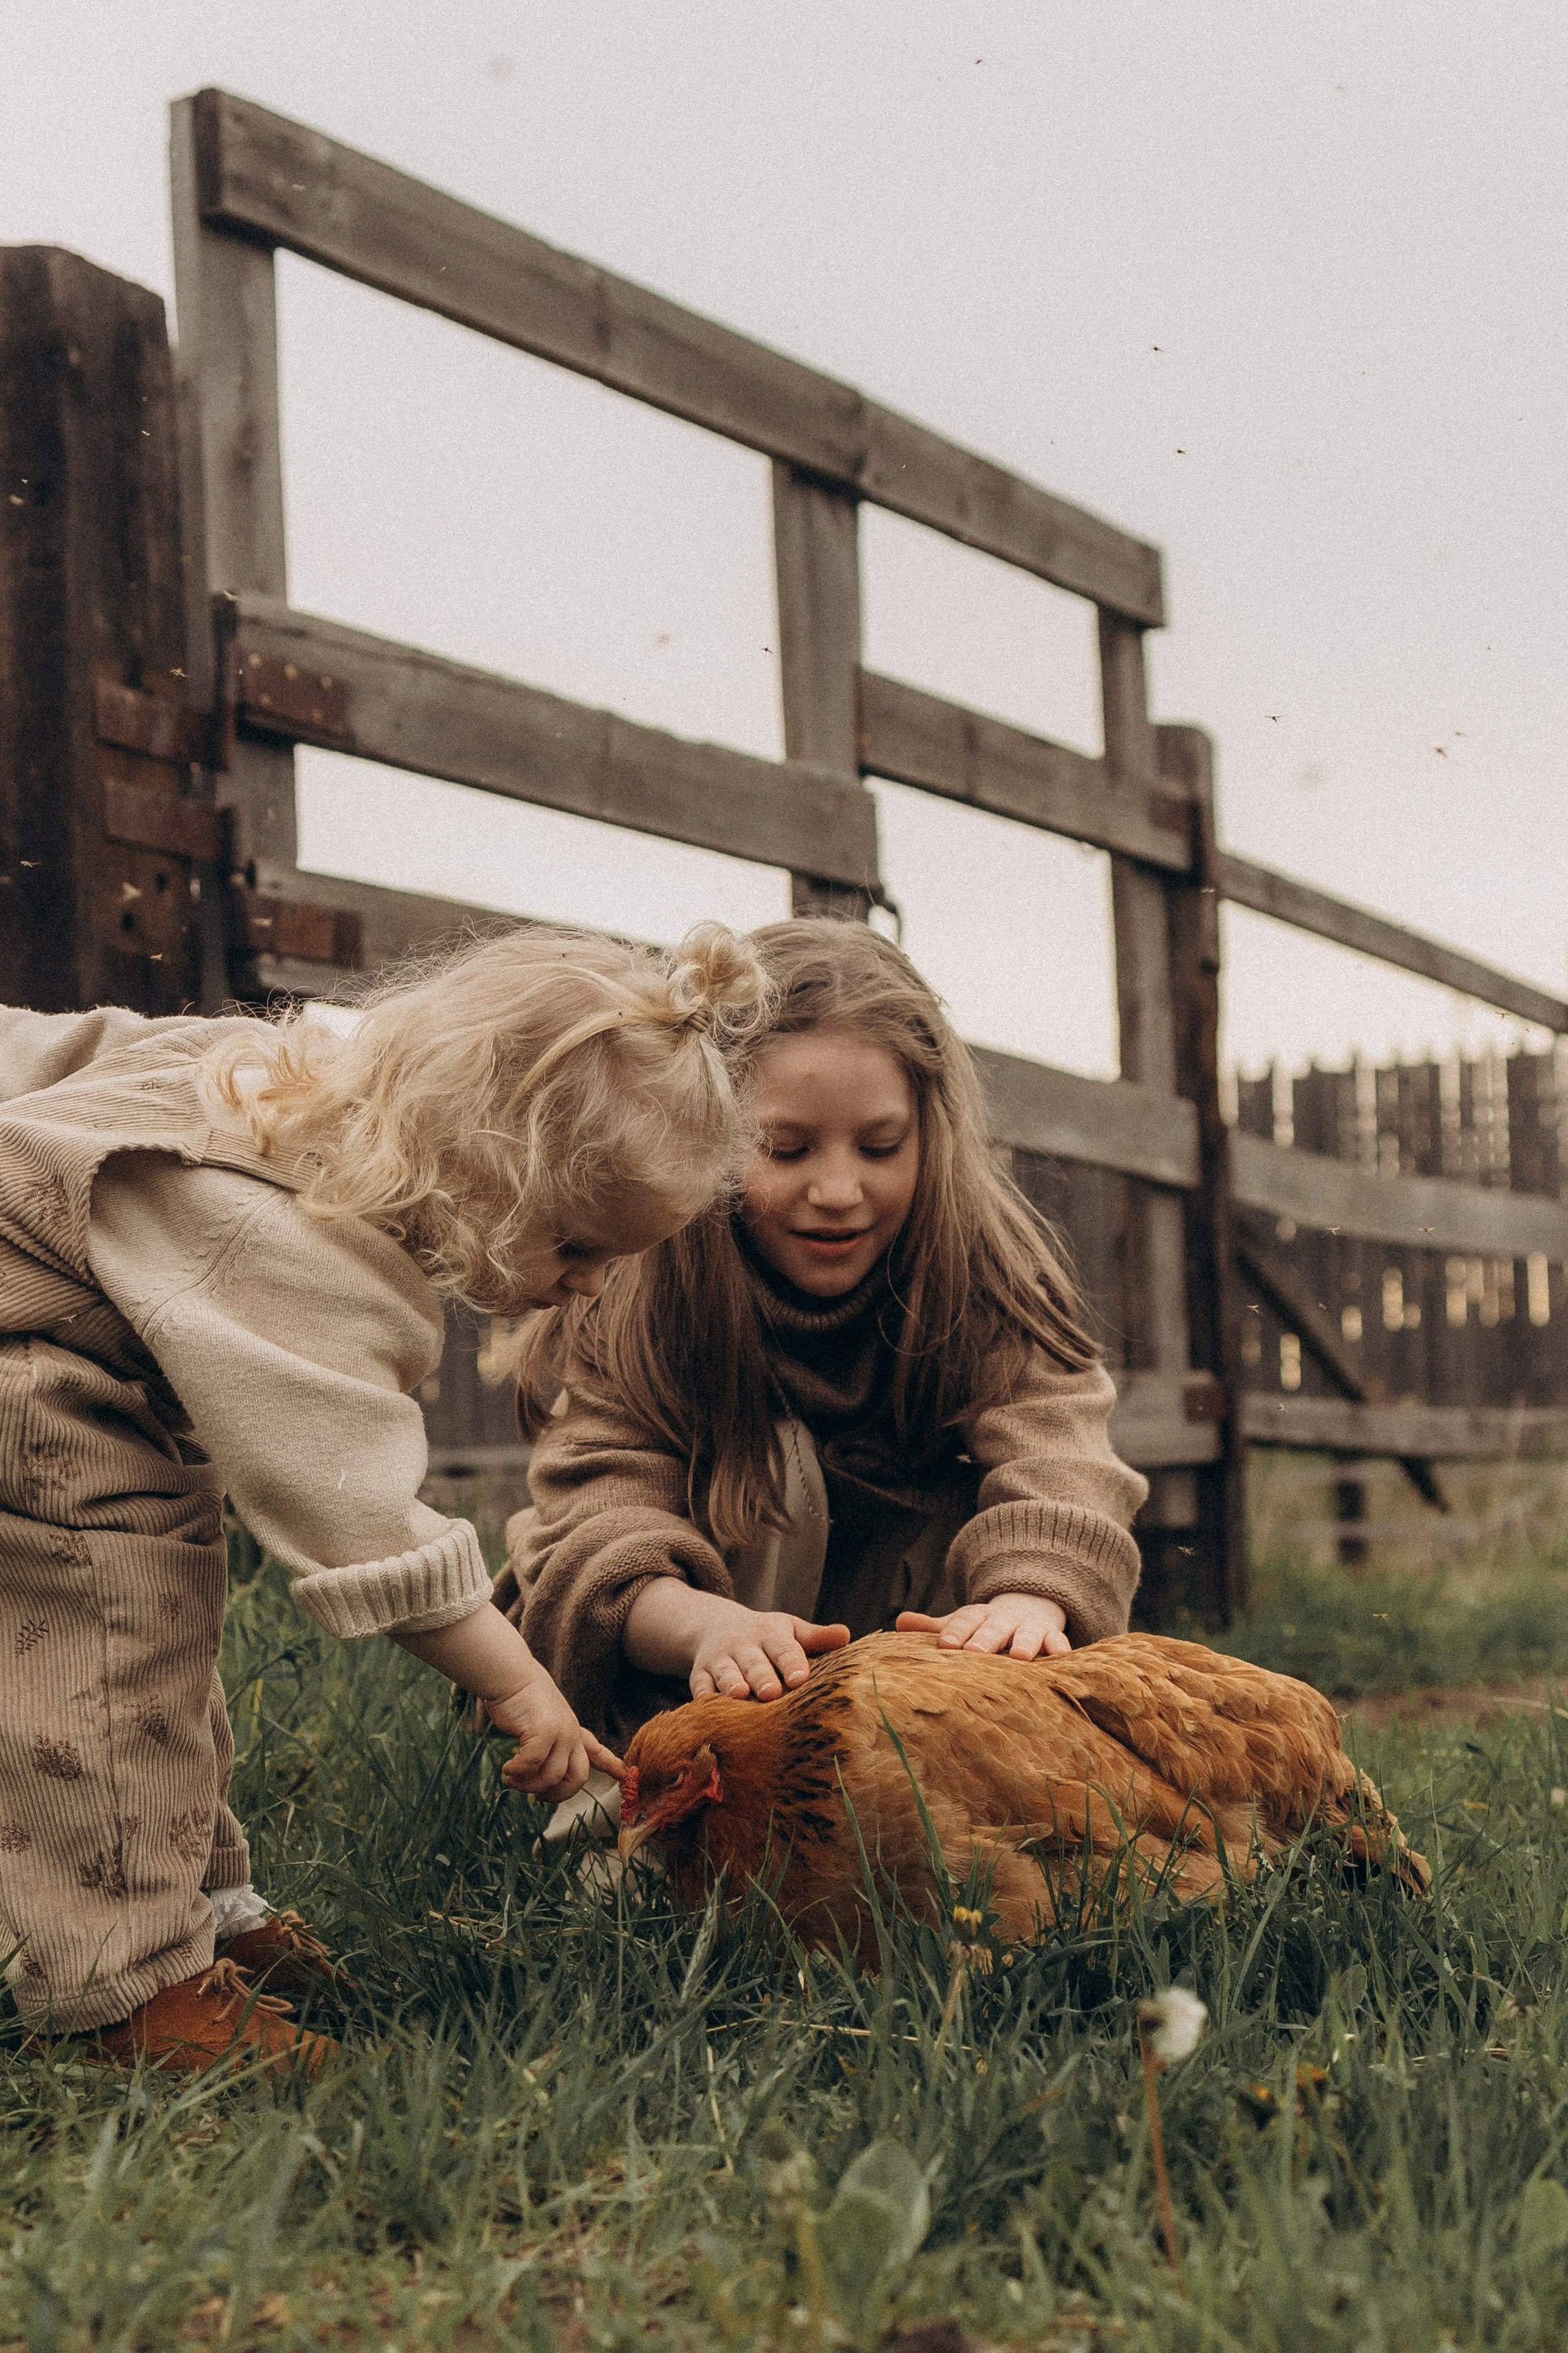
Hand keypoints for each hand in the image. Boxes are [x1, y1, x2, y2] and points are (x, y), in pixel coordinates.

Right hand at [490, 1663, 624, 1799]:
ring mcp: (561, 1732)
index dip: (611, 1765)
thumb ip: (546, 1743)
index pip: (597, 1751)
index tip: (624, 1775)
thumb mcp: (541, 1721)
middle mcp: (571, 1733)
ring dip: (529, 1785)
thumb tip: (539, 1775)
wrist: (510, 1675)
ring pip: (553, 1776)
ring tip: (512, 1780)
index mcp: (573, 1731)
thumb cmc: (520, 1698)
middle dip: (558, 1795)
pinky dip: (518, 1771)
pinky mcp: (544, 1731)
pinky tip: (507, 1769)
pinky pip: (533, 1764)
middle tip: (537, 1798)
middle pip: (579, 1778)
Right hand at [623, 1579, 849, 1702]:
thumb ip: (816, 1637)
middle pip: (754, 1662)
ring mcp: (720, 1659)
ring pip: (726, 1673)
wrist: (716, 1626)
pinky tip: (710, 1712)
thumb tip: (846, 1635)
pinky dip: (704, 1698)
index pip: (784, 1648)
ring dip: (732, 1685)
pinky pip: (700, 1686)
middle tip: (772, 1693)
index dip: (792, 1662)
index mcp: (771, 1634)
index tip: (800, 1678)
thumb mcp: (790, 1630)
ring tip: (741, 1696)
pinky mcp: (700, 1674)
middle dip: (762, 1677)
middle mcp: (744, 1645)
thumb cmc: (767, 1637)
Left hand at [897, 1593, 1070, 1659]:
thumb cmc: (984, 1629)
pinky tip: (1061, 1659)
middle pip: (994, 1627)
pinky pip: (1059, 1643)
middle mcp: (1004, 1619)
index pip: (965, 1619)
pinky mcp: (1053, 1638)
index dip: (955, 1631)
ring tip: (1020, 1657)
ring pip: (1028, 1634)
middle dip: (985, 1639)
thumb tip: (898, 1623)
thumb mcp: (960, 1625)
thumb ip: (933, 1628)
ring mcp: (1030, 1628)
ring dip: (1025, 1643)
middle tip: (975, 1652)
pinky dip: (1060, 1651)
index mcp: (978, 1616)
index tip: (945, 1644)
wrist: (1026, 1610)